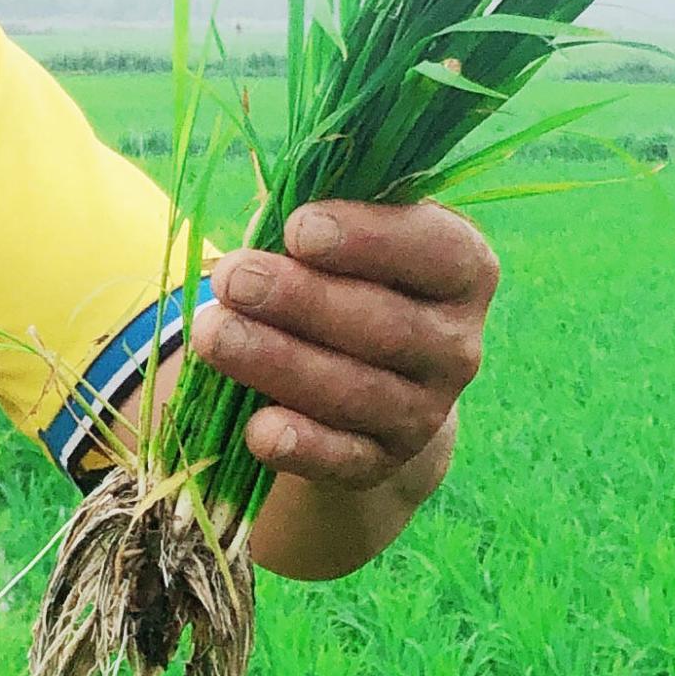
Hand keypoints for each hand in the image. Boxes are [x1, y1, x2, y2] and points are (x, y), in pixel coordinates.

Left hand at [192, 199, 496, 496]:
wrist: (360, 378)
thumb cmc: (340, 278)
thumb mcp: (343, 238)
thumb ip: (322, 222)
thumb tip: (276, 214)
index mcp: (462, 270)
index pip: (438, 250)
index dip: (369, 239)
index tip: (299, 229)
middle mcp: (457, 345)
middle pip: (386, 325)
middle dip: (301, 299)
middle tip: (233, 278)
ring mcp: (426, 410)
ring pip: (357, 391)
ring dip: (280, 363)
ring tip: (212, 333)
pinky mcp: (384, 461)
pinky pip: (345, 459)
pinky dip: (301, 446)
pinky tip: (257, 429)